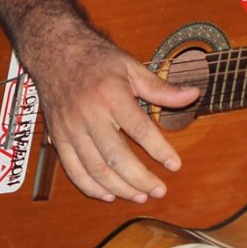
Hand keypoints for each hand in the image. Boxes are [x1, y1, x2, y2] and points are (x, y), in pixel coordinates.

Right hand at [18, 15, 200, 203]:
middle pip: (117, 156)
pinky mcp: (58, 137)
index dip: (159, 150)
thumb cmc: (96, 59)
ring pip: (96, 169)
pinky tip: (108, 194)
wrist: (54, 51)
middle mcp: (89, 114)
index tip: (175, 165)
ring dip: (119, 188)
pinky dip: (90, 187)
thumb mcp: (130, 67)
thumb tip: (193, 94)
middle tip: (159, 190)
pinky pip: (73, 170)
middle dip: (140, 179)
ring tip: (140, 196)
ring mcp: (71, 128)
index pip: (139, 129)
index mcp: (111, 95)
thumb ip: (160, 87)